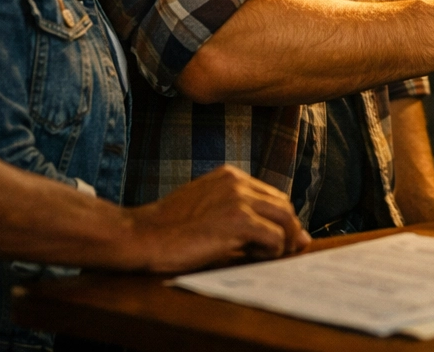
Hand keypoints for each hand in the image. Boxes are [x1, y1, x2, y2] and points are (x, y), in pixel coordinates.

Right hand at [124, 165, 308, 271]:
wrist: (143, 236)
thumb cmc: (170, 229)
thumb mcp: (206, 210)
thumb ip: (238, 214)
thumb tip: (271, 230)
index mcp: (230, 177)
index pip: (271, 195)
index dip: (281, 218)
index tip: (283, 237)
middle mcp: (237, 182)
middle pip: (282, 204)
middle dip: (290, 228)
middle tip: (288, 249)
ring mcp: (238, 198)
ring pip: (284, 217)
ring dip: (286, 239)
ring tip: (275, 256)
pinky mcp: (237, 220)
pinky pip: (274, 235)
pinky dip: (274, 249)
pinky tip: (259, 256)